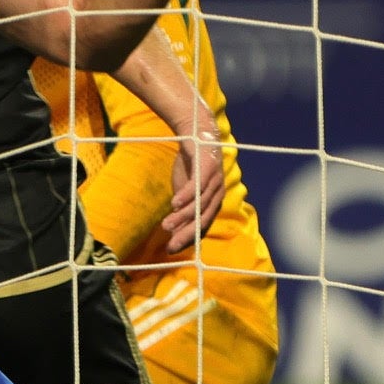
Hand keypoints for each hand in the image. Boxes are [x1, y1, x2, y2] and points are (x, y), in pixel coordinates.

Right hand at [157, 119, 220, 261]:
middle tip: (170, 246)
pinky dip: (186, 195)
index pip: (202, 226)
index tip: (171, 250)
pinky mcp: (208, 168)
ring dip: (182, 217)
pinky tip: (173, 204)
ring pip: (198, 204)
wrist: (196, 134)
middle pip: (202, 219)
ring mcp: (214, 181)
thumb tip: (172, 228)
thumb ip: (182, 207)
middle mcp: (218, 194)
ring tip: (166, 225)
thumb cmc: (190, 164)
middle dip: (186, 234)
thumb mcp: (184, 189)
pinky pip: (197, 186)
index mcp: (213, 202)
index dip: (188, 239)